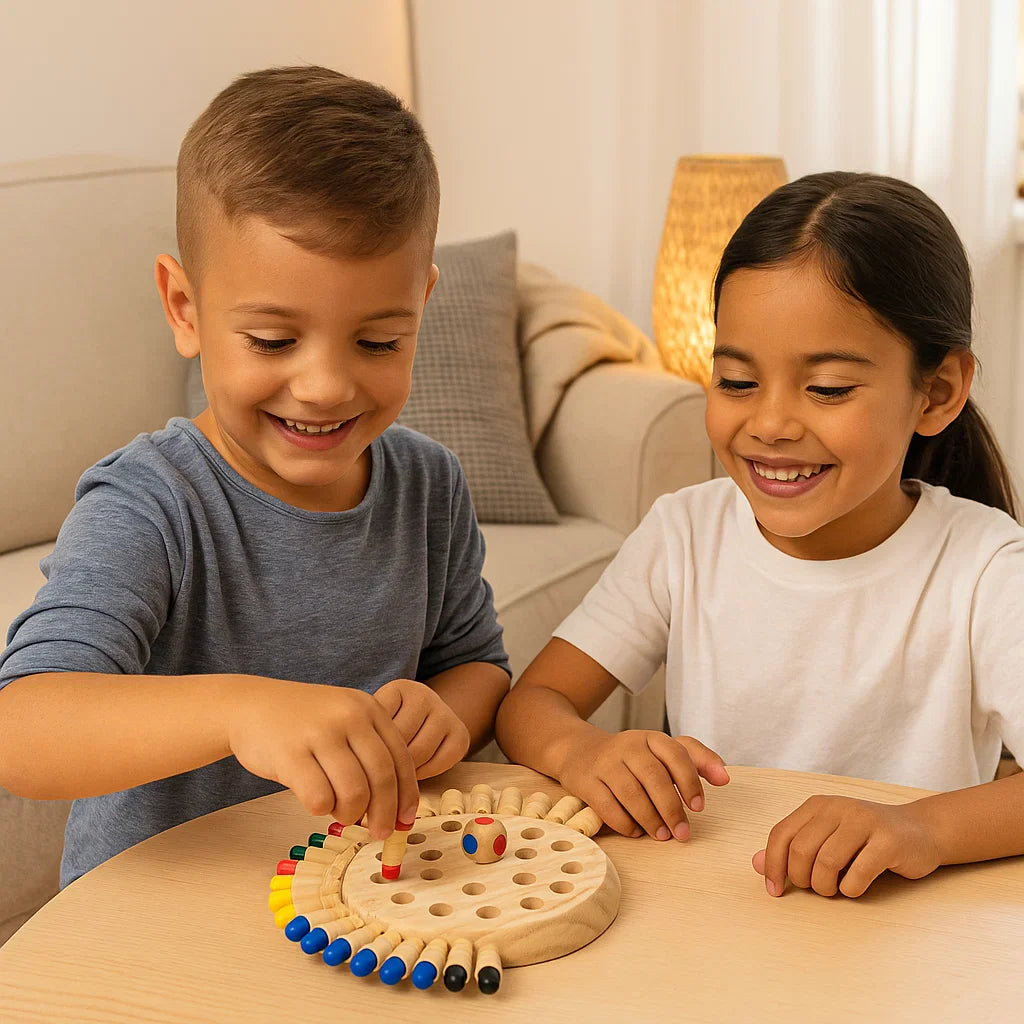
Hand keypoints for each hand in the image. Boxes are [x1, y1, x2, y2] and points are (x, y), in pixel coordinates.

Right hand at [226, 677, 418, 838]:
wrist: (250, 704)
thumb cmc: (303, 721)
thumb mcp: (344, 718)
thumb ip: (370, 750)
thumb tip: (396, 806)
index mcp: (368, 708)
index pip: (400, 758)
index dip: (406, 795)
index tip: (405, 820)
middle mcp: (348, 716)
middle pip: (381, 777)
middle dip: (385, 814)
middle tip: (380, 833)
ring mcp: (319, 733)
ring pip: (354, 792)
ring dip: (351, 814)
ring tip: (341, 813)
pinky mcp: (290, 754)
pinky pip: (319, 798)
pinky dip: (322, 810)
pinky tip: (315, 801)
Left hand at [373, 678, 469, 779]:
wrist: (426, 721)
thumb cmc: (393, 725)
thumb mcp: (375, 720)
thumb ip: (366, 732)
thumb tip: (358, 761)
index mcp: (400, 688)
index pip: (380, 722)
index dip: (370, 744)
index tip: (366, 751)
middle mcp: (425, 695)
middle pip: (399, 739)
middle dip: (388, 758)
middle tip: (381, 765)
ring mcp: (445, 713)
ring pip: (419, 753)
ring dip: (406, 767)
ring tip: (397, 767)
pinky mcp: (461, 735)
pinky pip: (439, 762)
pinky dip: (426, 771)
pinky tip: (418, 766)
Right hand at [558, 729, 729, 839]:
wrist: (579, 751)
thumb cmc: (631, 757)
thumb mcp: (661, 750)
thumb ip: (695, 759)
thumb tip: (724, 777)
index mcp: (651, 738)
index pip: (676, 753)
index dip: (690, 780)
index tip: (699, 807)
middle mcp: (628, 746)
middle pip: (654, 776)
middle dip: (671, 808)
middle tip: (683, 833)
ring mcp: (605, 763)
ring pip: (631, 793)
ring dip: (650, 819)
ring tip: (662, 835)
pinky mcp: (586, 781)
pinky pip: (607, 805)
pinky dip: (624, 823)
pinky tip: (635, 831)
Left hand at [753, 795, 941, 897]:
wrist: (921, 831)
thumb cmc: (866, 839)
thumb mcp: (826, 838)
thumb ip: (791, 849)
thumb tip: (755, 864)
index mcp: (817, 806)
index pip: (780, 834)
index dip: (773, 865)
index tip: (775, 891)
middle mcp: (838, 808)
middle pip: (801, 850)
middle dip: (802, 879)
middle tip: (816, 889)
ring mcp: (864, 821)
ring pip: (827, 862)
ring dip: (826, 887)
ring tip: (835, 890)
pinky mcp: (889, 841)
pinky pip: (858, 874)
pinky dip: (851, 889)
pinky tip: (855, 887)